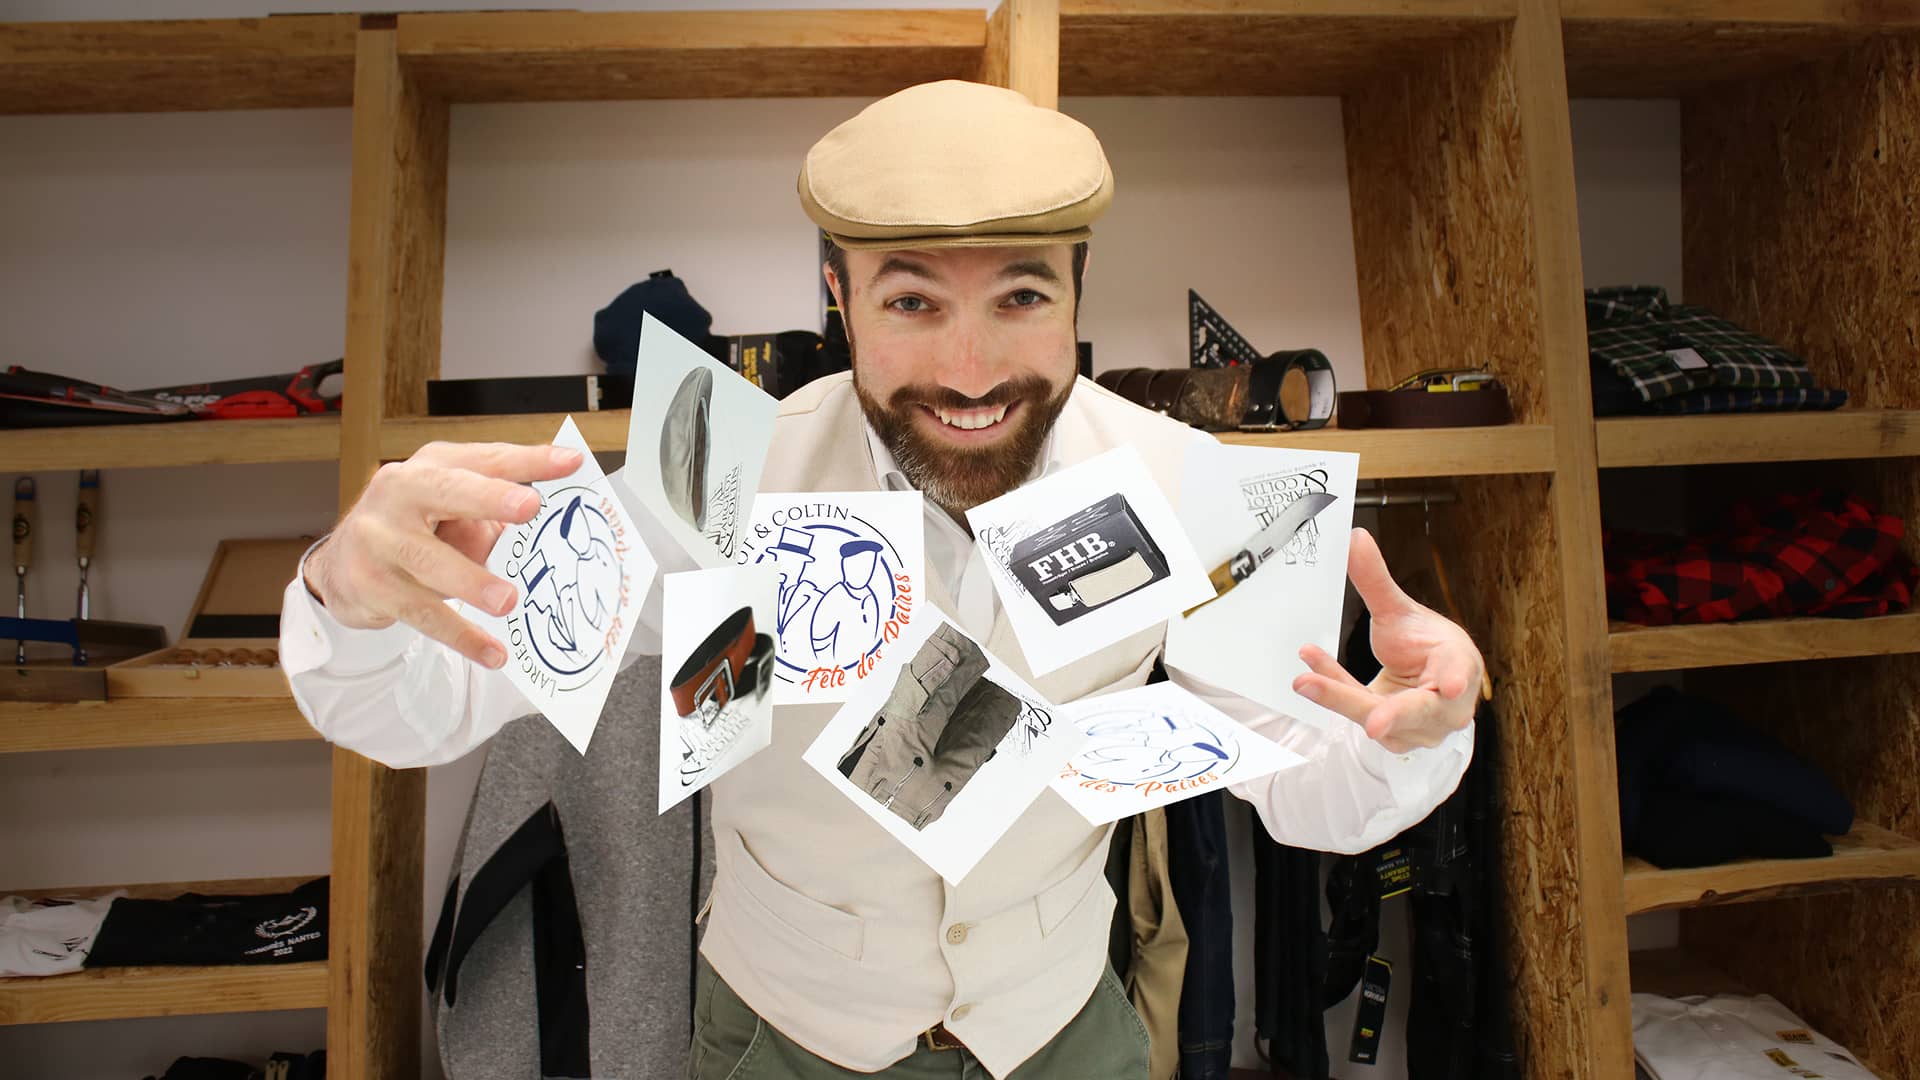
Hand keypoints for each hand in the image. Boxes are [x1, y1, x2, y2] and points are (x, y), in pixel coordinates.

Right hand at [303, 441, 583, 668]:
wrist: (339, 567)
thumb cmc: (414, 529)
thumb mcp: (452, 511)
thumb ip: (496, 513)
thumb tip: (554, 528)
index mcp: (431, 467)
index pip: (486, 459)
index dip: (529, 460)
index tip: (571, 462)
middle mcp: (399, 493)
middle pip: (446, 490)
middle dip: (489, 497)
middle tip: (530, 507)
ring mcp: (378, 538)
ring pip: (429, 560)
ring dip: (471, 581)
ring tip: (509, 601)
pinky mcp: (370, 585)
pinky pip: (423, 613)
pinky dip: (461, 635)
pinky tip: (492, 652)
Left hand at [1291, 528, 1482, 752]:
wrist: (1428, 680)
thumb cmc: (1426, 649)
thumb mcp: (1402, 611)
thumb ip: (1377, 581)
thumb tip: (1355, 536)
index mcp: (1459, 668)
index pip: (1457, 673)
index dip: (1454, 680)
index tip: (1450, 686)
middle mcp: (1444, 707)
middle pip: (1416, 709)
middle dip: (1392, 715)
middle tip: (1373, 721)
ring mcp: (1418, 728)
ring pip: (1378, 713)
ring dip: (1341, 696)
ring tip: (1306, 680)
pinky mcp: (1391, 736)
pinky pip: (1358, 710)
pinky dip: (1333, 690)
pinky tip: (1309, 670)